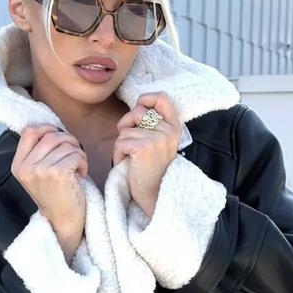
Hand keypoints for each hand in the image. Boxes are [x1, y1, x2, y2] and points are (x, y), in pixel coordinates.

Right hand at [11, 124, 87, 259]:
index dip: (47, 129)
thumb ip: (38, 152)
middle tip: (74, 155)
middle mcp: (26, 167)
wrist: (62, 222)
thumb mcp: (37, 173)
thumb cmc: (55, 196)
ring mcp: (41, 170)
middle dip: (68, 141)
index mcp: (18, 165)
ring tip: (77, 168)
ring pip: (66, 144)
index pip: (29, 131)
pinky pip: (76, 154)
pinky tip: (81, 175)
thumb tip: (51, 127)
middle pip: (51, 136)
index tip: (59, 138)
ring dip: (78, 153)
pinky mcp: (58, 174)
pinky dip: (83, 162)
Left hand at [112, 92, 181, 217]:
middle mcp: (168, 130)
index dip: (146, 98)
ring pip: (125, 130)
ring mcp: (157, 139)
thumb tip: (137, 106)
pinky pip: (120, 142)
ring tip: (132, 159)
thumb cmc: (151, 168)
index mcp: (174, 127)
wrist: (155, 194)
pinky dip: (118, 155)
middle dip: (126, 126)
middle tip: (130, 144)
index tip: (139, 107)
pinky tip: (128, 164)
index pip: (162, 98)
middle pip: (136, 113)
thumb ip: (152, 124)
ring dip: (122, 146)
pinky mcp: (144, 148)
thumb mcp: (158, 142)